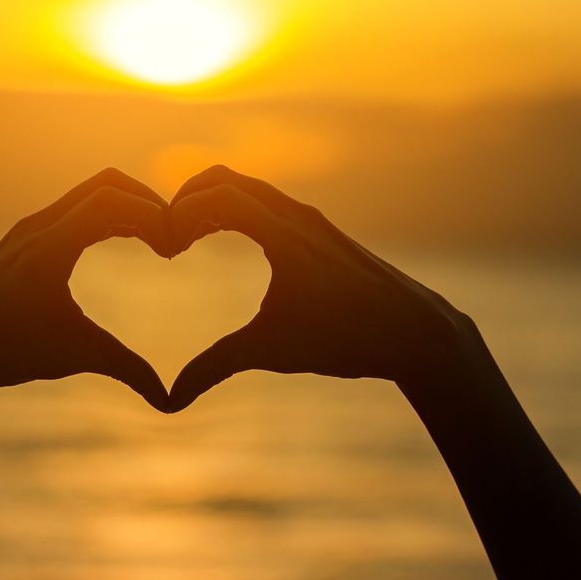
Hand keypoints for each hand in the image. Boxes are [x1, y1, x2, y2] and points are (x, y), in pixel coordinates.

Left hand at [0, 168, 169, 410]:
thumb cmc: (1, 350)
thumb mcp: (71, 356)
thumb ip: (125, 370)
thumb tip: (170, 402)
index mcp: (50, 247)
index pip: (113, 202)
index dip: (153, 216)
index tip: (175, 247)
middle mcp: (39, 226)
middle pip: (107, 184)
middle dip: (148, 203)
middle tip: (175, 237)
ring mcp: (30, 228)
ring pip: (90, 193)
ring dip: (128, 207)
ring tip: (158, 240)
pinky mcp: (25, 238)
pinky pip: (75, 208)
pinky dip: (108, 214)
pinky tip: (125, 240)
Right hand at [167, 165, 471, 410]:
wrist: (417, 332)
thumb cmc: (346, 339)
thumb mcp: (272, 351)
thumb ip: (215, 368)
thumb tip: (169, 400)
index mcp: (283, 235)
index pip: (217, 198)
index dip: (179, 214)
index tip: (163, 246)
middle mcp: (297, 216)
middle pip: (226, 179)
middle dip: (187, 197)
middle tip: (165, 232)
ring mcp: (312, 220)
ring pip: (250, 188)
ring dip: (212, 202)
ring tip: (187, 237)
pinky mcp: (322, 232)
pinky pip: (268, 203)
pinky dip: (237, 210)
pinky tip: (226, 239)